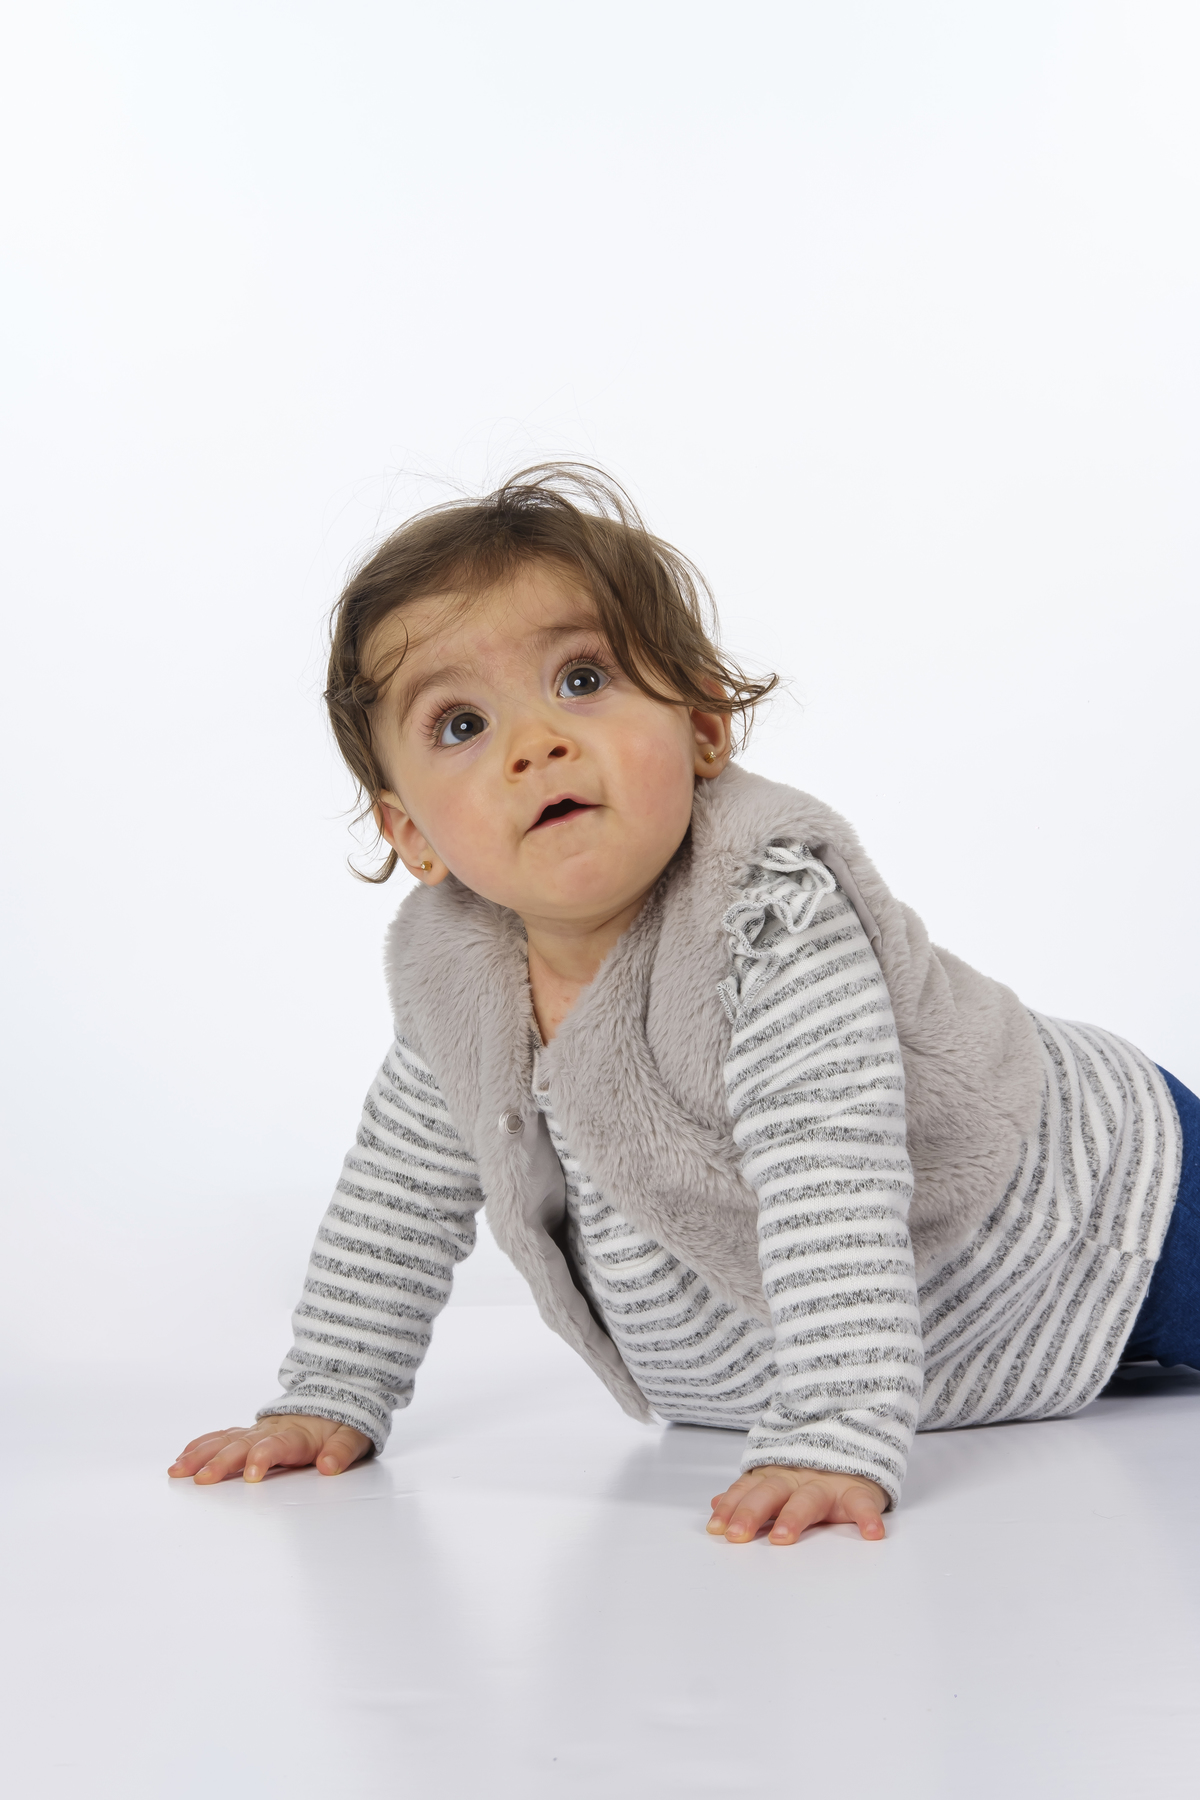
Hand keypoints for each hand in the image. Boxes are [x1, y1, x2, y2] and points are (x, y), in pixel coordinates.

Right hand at [167, 1415, 372, 1484]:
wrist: (334, 1395)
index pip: (276, 1446)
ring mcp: (257, 1431)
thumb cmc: (341, 1422)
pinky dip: (201, 1445)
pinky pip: (222, 1437)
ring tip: (178, 1470)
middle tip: (202, 1480)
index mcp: (296, 1434)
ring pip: (224, 1441)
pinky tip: (183, 1457)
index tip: (252, 1475)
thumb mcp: (354, 1435)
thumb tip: (330, 1466)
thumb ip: (342, 1450)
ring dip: (201, 1454)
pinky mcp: (249, 1434)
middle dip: (221, 1462)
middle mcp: (271, 1431)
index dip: (263, 1458)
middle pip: (242, 1445)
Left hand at [707, 1464, 887, 1544]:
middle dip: (751, 1512)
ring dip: (794, 1517)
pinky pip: (863, 1504)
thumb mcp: (775, 1479)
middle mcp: (797, 1479)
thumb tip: (714, 1503)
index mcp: (775, 1477)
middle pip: (770, 1493)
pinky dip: (867, 1517)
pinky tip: (872, 1533)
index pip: (747, 1491)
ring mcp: (827, 1484)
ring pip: (808, 1499)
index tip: (716, 1529)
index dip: (730, 1507)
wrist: (854, 1443)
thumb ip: (747, 1492)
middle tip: (737, 1535)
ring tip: (783, 1537)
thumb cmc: (808, 1473)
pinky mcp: (858, 1491)